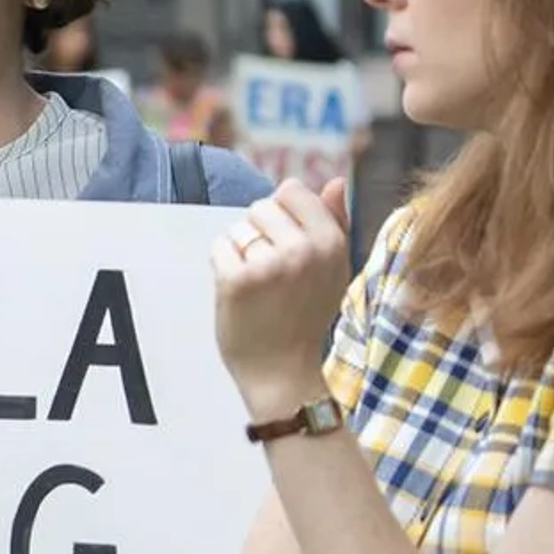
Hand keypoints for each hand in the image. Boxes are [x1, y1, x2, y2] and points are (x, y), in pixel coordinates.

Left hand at [211, 179, 351, 414]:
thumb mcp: (332, 270)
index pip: (292, 189)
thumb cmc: (305, 317)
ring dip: (239, 251)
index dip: (281, 214)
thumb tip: (335, 182)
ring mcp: (269, 264)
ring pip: (238, 228)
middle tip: (271, 273)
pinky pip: (218, 247)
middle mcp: (303, 249)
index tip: (285, 244)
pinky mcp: (237, 280)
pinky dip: (222, 266)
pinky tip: (239, 292)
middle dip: (258, 233)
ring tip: (257, 284)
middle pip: (261, 207)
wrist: (283, 372)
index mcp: (331, 242)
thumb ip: (333, 222)